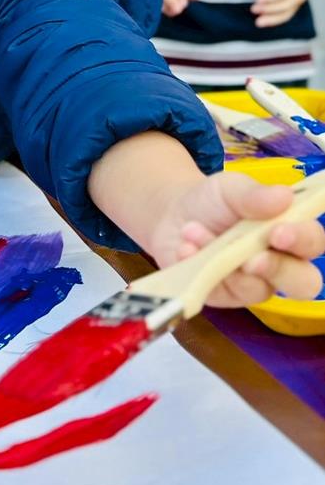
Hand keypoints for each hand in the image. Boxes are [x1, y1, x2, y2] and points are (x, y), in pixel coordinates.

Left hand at [149, 171, 324, 307]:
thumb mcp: (230, 188)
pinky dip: (201, 269)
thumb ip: (254, 194)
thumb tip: (285, 195)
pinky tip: (185, 248)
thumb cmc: (213, 202)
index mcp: (289, 230)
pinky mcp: (225, 296)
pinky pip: (221, 292)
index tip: (278, 232)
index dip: (302, 240)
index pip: (312, 241)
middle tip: (251, 258)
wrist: (172, 215)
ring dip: (224, 261)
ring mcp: (253, 284)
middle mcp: (280, 262)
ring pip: (257, 290)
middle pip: (303, 282)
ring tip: (194, 232)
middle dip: (280, 271)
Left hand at [252, 0, 307, 27]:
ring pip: (285, 15)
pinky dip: (273, 21)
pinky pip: (284, 17)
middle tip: (253, 9)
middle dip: (268, 8)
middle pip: (285, 5)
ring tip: (258, 22)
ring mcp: (297, 4)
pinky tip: (262, 23)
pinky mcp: (293, 10)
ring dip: (271, 19)